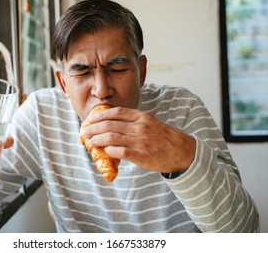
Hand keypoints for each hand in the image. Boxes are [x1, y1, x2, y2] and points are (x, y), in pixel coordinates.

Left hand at [79, 107, 195, 173]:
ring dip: (96, 140)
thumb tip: (110, 124)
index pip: (115, 112)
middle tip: (85, 132)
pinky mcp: (140, 155)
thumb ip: (132, 121)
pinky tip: (104, 151)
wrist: (182, 152)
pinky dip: (108, 151)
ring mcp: (140, 141)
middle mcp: (139, 127)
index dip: (99, 115)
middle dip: (93, 128)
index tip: (90, 119)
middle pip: (109, 125)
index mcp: (141, 117)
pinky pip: (119, 152)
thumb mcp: (150, 122)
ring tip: (90, 142)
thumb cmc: (163, 137)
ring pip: (110, 138)